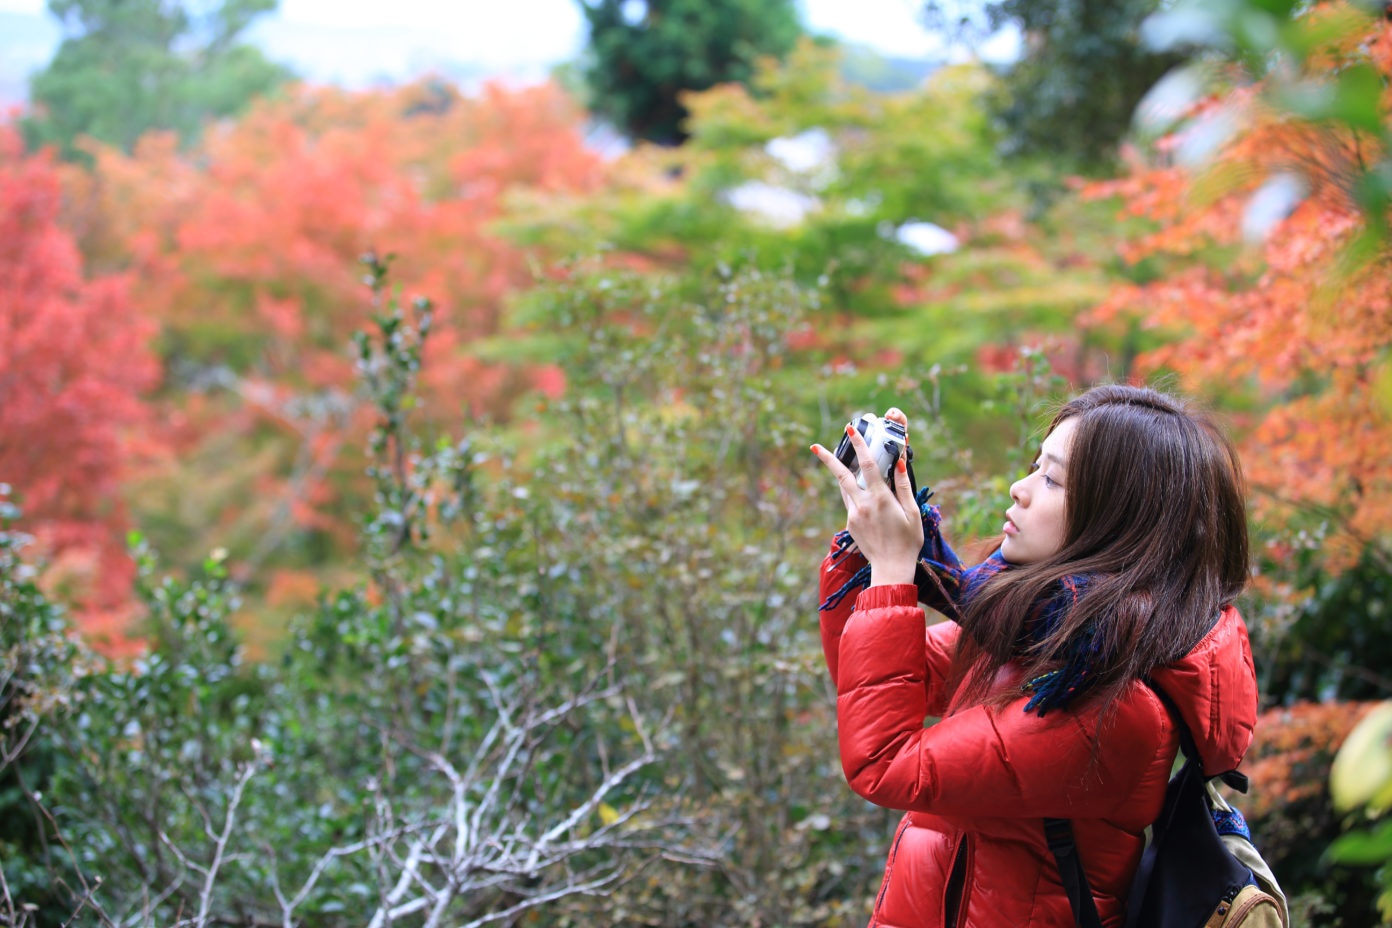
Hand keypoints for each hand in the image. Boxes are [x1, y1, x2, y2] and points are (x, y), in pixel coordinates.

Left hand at [811, 407, 922, 586]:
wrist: (891, 568)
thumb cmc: (908, 540)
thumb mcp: (912, 512)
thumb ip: (904, 485)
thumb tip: (900, 461)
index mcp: (880, 499)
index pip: (867, 465)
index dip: (859, 445)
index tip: (850, 429)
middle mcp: (863, 505)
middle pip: (842, 475)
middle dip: (828, 458)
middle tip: (815, 446)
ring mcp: (853, 515)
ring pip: (843, 488)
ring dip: (838, 473)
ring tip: (832, 459)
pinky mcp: (850, 524)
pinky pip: (849, 502)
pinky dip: (851, 492)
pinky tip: (860, 492)